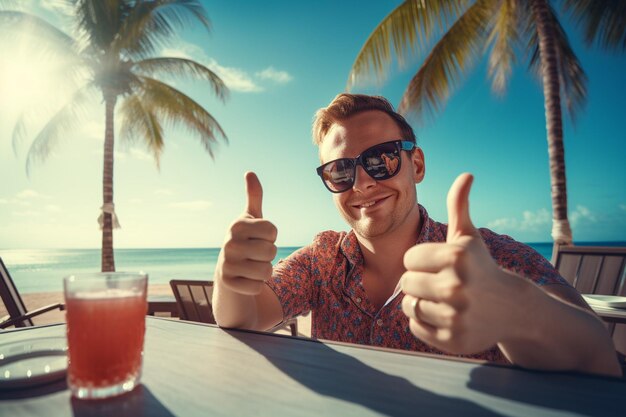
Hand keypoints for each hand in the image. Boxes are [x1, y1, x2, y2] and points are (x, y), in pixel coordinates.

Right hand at [217, 172, 277, 294]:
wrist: (228, 271)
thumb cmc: (246, 241)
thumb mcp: (251, 219)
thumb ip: (254, 197)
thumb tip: (250, 172)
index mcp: (237, 225)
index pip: (272, 231)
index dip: (271, 236)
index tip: (259, 237)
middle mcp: (229, 243)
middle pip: (271, 251)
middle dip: (269, 255)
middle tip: (255, 254)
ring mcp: (227, 264)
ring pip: (266, 271)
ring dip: (264, 271)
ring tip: (252, 266)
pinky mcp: (228, 283)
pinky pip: (258, 287)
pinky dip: (256, 285)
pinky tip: (245, 280)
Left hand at [400, 173, 513, 353]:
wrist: (512, 308)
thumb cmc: (481, 267)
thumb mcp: (469, 237)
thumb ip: (460, 206)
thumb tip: (466, 175)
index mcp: (455, 258)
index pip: (408, 259)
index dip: (422, 261)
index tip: (442, 265)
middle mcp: (456, 287)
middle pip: (405, 283)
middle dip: (419, 281)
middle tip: (442, 283)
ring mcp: (455, 316)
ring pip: (409, 305)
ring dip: (421, 301)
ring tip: (443, 300)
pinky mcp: (452, 340)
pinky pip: (416, 327)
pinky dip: (425, 322)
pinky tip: (446, 316)